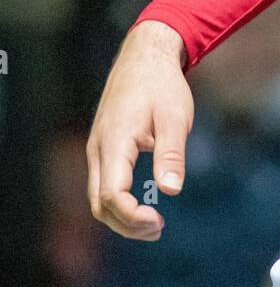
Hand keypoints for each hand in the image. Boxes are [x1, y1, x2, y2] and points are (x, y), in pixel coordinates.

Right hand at [86, 21, 192, 240]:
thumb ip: (172, 153)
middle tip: (159, 229)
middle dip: (126, 225)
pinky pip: (102, 185)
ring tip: (154, 224)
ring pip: (97, 198)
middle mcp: (98, 148)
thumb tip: (171, 191)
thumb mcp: (175, 116)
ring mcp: (97, 149)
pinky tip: (143, 205)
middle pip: (99, 204)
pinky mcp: (102, 148)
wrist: (144, 56)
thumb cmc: (162, 84)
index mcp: (114, 141)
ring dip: (121, 217)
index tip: (159, 221)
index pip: (112, 195)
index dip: (132, 217)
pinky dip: (118, 203)